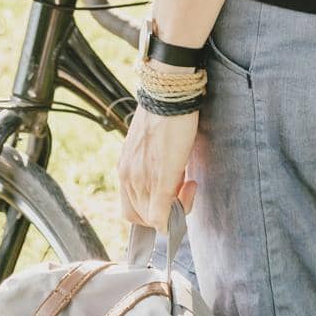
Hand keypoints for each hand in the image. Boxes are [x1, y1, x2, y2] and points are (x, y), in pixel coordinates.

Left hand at [118, 102, 198, 232]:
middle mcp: (127, 177)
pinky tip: (190, 187)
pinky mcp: (160, 180)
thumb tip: (167, 183)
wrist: (168, 96)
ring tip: (187, 183)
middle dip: (163, 212)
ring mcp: (141, 180)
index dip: (152, 207)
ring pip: (152, 219)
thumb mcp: (151, 145)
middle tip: (182, 190)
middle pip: (140, 217)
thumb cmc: (164, 116)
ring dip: (173, 210)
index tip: (169, 189)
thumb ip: (152, 166)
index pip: (132, 208)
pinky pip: (161, 217)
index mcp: (124, 169)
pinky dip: (177, 215)